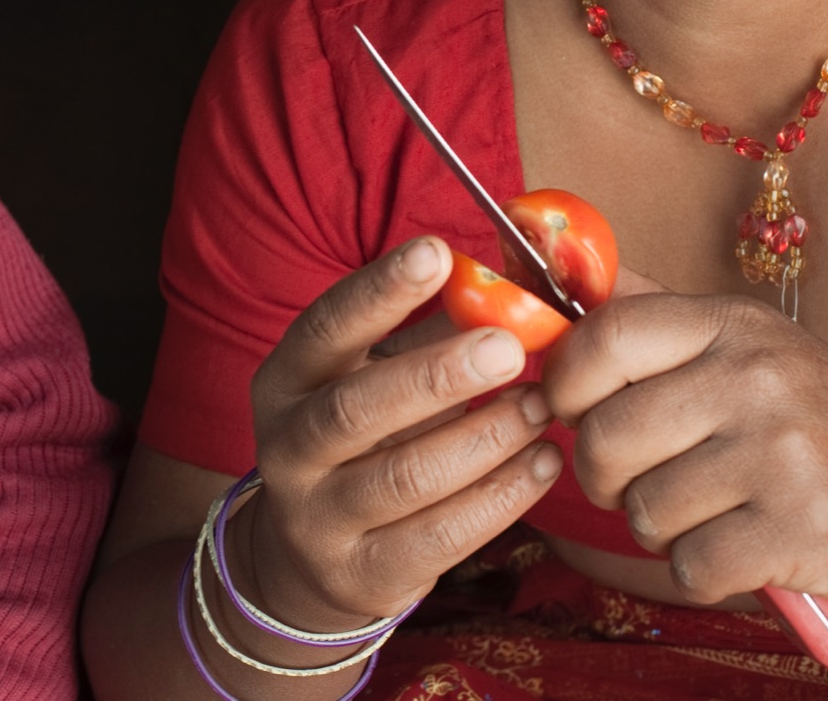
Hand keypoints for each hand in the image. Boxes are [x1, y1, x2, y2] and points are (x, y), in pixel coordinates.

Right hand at [236, 236, 563, 632]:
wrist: (312, 556)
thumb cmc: (361, 440)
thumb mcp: (370, 378)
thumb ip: (427, 332)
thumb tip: (505, 280)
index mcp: (285, 382)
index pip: (324, 329)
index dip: (378, 291)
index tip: (437, 252)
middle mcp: (286, 449)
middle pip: (357, 409)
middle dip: (438, 375)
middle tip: (510, 347)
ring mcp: (317, 518)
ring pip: (406, 477)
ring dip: (485, 437)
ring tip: (540, 406)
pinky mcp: (363, 575)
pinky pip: (442, 537)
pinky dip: (501, 497)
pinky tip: (543, 463)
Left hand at [541, 288, 827, 607]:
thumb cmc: (813, 418)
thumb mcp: (748, 343)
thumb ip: (656, 317)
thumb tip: (561, 277)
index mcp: (733, 324)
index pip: (606, 335)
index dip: (564, 382)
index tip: (570, 410)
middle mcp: (755, 380)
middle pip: (605, 436)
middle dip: (602, 475)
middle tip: (636, 481)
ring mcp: (780, 455)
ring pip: (643, 509)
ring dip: (658, 528)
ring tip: (704, 512)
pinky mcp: (798, 530)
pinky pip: (689, 564)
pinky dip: (699, 571)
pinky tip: (735, 551)